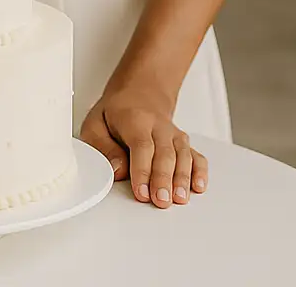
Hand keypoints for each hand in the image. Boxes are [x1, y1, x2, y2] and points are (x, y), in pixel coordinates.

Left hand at [80, 84, 208, 207]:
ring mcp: (173, 134)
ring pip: (183, 155)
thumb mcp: (95, 123)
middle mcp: (157, 125)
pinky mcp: (183, 143)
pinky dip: (199, 171)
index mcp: (134, 119)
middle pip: (164, 153)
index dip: (142, 170)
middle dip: (163, 179)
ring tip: (179, 199)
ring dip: (182, 178)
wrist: (138, 94)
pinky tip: (198, 187)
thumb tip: (118, 170)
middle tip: (161, 201)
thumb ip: (103, 147)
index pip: (141, 145)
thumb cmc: (115, 114)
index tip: (141, 192)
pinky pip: (196, 156)